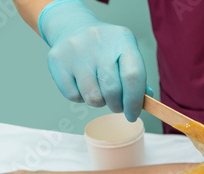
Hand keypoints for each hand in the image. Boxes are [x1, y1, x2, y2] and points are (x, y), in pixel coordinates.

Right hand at [39, 0, 152, 120]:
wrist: (73, 28)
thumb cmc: (106, 49)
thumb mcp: (126, 54)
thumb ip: (137, 78)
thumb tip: (145, 102)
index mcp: (122, 40)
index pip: (133, 76)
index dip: (134, 101)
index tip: (133, 114)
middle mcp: (99, 42)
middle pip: (112, 90)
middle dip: (117, 105)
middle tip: (116, 105)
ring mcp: (76, 51)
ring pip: (92, 97)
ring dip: (99, 102)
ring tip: (99, 90)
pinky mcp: (58, 61)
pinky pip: (74, 96)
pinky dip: (81, 98)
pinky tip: (83, 85)